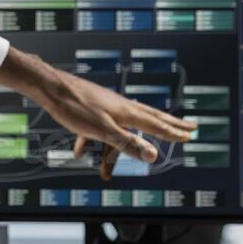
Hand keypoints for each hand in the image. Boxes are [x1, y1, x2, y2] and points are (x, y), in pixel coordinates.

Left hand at [0, 48, 196, 179]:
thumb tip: (153, 155)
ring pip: (126, 126)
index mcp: (127, 113)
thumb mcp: (103, 131)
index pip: (157, 125)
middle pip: (151, 118)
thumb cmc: (75, 108)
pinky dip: (93, 142)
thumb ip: (127, 143)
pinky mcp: (92, 109)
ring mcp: (107, 107)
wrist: (51, 88)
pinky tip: (80, 152)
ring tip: (143, 144)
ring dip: (133, 139)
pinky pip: (98, 129)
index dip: (174, 132)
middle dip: (171, 125)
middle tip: (190, 127)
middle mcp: (121, 107)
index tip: (191, 135)